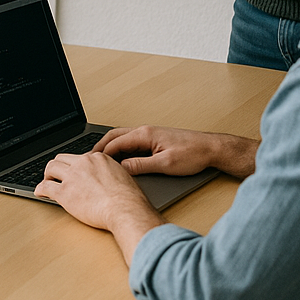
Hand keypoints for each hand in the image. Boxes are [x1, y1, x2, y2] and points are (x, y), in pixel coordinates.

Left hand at [35, 152, 163, 263]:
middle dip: (57, 166)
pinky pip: (46, 186)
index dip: (74, 165)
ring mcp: (72, 177)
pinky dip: (40, 188)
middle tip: (56, 174)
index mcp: (97, 158)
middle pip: (62, 158)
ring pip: (51, 167)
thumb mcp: (123, 176)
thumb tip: (110, 179)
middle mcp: (83, 163)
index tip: (72, 171)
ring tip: (47, 181)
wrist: (125, 209)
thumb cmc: (129, 199)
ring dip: (47, 174)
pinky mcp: (65, 193)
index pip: (79, 157)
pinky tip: (39, 192)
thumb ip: (111, 173)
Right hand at [93, 125, 257, 179]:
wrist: (211, 149)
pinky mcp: (155, 140)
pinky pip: (132, 142)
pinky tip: (120, 158)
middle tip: (89, 158)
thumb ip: (141, 165)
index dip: (102, 153)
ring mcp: (150, 134)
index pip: (116, 142)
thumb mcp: (165, 164)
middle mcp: (145, 131)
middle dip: (100, 146)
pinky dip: (121, 148)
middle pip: (115, 136)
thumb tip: (122, 168)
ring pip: (123, 138)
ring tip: (101, 159)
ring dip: (110, 147)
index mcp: (145, 134)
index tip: (92, 163)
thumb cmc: (192, 154)